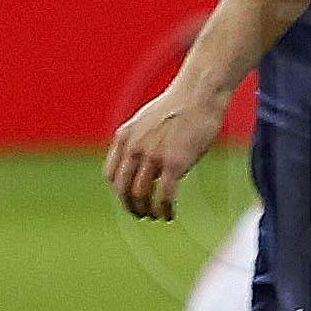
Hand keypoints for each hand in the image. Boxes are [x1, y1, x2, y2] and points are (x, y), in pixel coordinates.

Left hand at [106, 78, 226, 221]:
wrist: (199, 94)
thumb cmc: (178, 106)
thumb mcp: (146, 121)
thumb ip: (138, 141)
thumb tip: (140, 163)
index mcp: (124, 137)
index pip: (111, 175)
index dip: (119, 192)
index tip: (130, 199)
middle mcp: (134, 147)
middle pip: (122, 189)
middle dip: (131, 206)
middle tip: (141, 214)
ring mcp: (153, 156)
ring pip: (141, 195)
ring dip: (148, 211)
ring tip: (157, 216)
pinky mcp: (174, 163)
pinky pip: (164, 196)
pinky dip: (164, 210)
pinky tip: (170, 215)